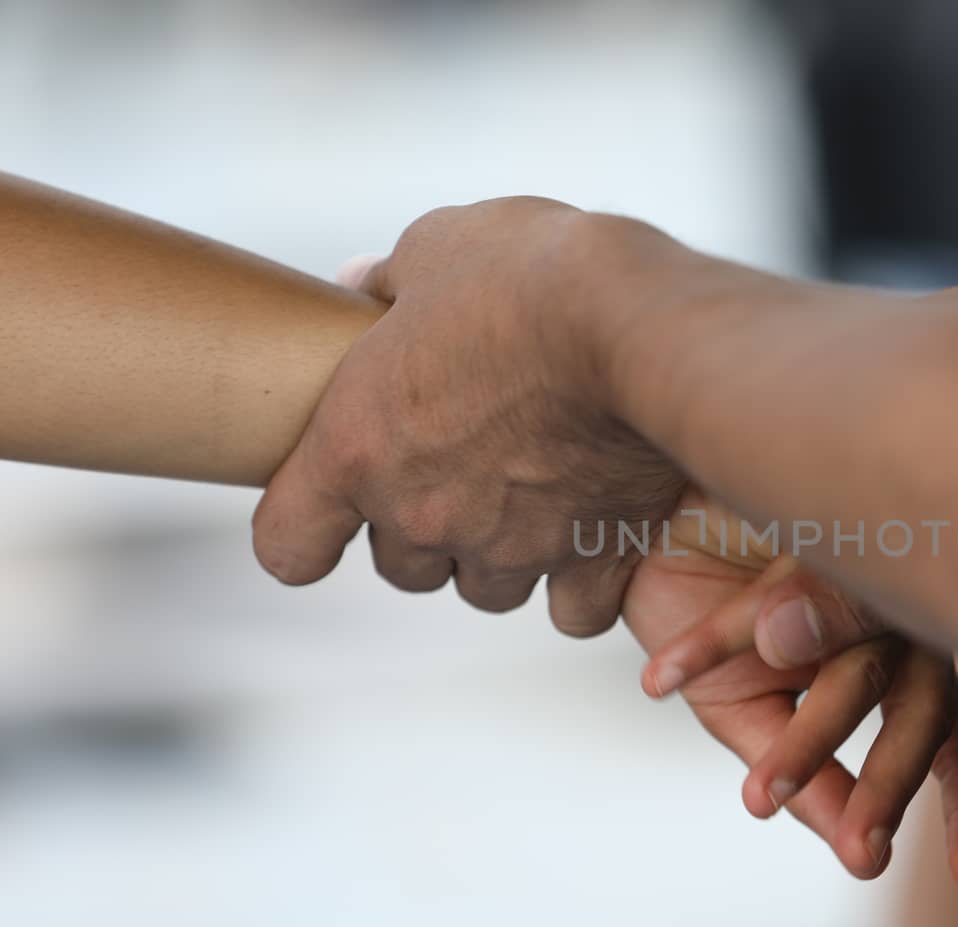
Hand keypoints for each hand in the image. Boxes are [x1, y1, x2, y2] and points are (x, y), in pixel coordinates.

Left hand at [253, 198, 685, 634]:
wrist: (634, 325)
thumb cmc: (526, 277)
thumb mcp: (437, 248)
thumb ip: (390, 283)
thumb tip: (362, 286)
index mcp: (357, 447)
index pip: (287, 546)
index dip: (306, 534)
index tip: (331, 515)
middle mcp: (424, 513)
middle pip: (401, 568)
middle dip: (426, 528)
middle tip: (465, 468)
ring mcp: (510, 547)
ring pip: (486, 590)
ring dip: (500, 556)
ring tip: (537, 495)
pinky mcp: (593, 561)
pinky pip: (573, 612)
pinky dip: (580, 585)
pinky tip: (595, 538)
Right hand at [626, 493, 957, 893]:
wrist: (661, 530)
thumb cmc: (725, 632)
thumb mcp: (756, 719)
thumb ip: (809, 780)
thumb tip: (862, 858)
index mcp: (904, 673)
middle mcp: (900, 624)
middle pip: (926, 710)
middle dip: (894, 785)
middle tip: (865, 850)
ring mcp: (860, 576)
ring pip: (859, 670)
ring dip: (810, 740)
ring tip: (760, 796)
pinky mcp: (793, 533)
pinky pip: (753, 610)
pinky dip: (702, 649)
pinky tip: (659, 681)